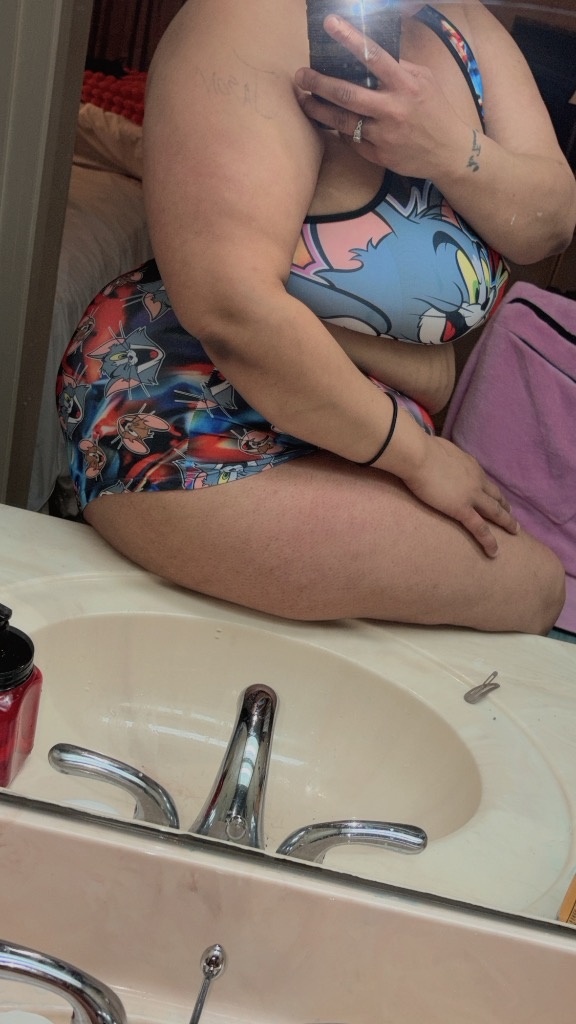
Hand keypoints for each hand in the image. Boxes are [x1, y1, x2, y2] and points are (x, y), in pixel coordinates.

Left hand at [294, 14, 464, 178]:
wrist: (449, 152)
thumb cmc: (436, 111)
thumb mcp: (425, 81)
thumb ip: (399, 68)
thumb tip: (369, 56)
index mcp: (405, 85)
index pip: (374, 57)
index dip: (350, 39)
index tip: (330, 24)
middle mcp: (392, 109)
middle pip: (346, 94)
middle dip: (319, 83)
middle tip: (301, 76)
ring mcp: (383, 135)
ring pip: (341, 121)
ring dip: (318, 110)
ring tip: (304, 100)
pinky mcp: (378, 155)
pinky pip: (351, 140)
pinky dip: (340, 130)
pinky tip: (332, 123)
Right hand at [395, 434, 518, 556]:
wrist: (418, 456)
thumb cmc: (421, 449)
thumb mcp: (440, 449)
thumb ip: (443, 456)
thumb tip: (436, 457)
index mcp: (470, 466)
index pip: (484, 480)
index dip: (491, 490)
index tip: (495, 496)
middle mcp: (476, 480)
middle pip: (496, 495)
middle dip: (505, 506)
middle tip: (512, 515)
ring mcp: (471, 495)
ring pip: (495, 512)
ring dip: (507, 522)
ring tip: (515, 531)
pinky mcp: (461, 509)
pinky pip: (479, 528)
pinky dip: (489, 540)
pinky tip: (494, 552)